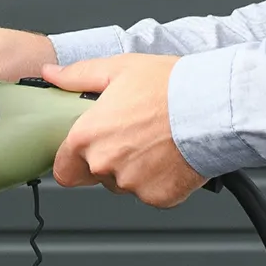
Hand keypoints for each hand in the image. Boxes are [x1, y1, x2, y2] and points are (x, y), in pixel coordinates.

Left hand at [44, 55, 203, 208]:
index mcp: (88, 137)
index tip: (87, 150)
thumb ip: (78, 75)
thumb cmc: (170, 86)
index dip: (73, 159)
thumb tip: (52, 73)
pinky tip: (171, 156)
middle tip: (132, 136)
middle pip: (95, 175)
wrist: (214, 106)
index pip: (63, 168)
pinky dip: (160, 179)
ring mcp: (132, 185)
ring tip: (156, 141)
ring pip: (125, 184)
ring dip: (134, 169)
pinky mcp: (159, 197)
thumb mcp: (119, 68)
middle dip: (109, 160)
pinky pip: (152, 193)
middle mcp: (105, 165)